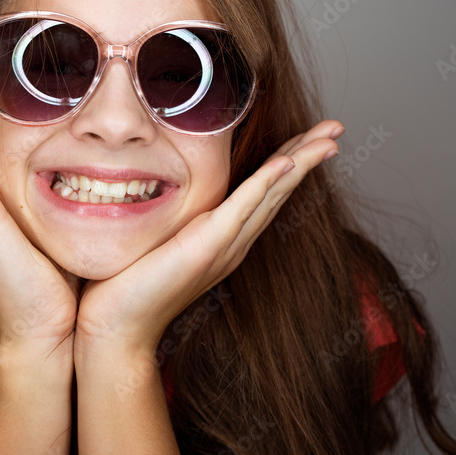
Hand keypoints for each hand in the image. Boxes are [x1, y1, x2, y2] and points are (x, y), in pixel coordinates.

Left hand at [74, 120, 343, 355]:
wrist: (118, 327)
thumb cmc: (127, 286)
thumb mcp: (156, 240)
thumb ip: (168, 219)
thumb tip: (152, 186)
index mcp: (224, 239)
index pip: (264, 191)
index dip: (290, 161)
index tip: (312, 137)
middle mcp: (233, 243)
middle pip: (281, 189)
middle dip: (310, 155)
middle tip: (337, 128)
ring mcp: (225, 245)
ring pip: (273, 193)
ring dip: (302, 162)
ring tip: (329, 138)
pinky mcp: (209, 245)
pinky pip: (245, 206)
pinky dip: (268, 182)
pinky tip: (289, 161)